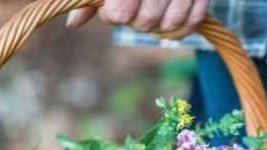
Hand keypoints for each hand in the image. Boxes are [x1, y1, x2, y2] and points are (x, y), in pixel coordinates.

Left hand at [67, 0, 210, 38]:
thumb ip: (91, 0)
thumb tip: (74, 24)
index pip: (120, 12)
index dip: (114, 15)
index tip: (113, 9)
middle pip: (145, 21)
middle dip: (137, 21)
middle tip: (135, 10)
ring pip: (168, 24)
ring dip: (158, 26)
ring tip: (152, 12)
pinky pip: (192, 22)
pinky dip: (179, 29)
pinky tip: (168, 22)